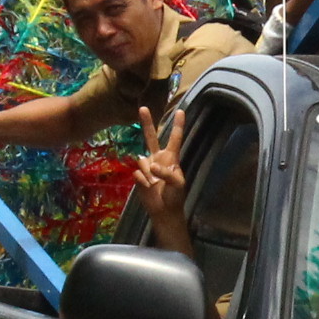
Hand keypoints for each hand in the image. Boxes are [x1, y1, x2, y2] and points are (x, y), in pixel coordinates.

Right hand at [138, 105, 191, 237]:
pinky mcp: (138, 175)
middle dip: (147, 123)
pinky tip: (148, 188)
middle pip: (151, 137)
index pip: (175, 138)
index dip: (178, 125)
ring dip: (148, 174)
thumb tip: (150, 165)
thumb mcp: (177, 184)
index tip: (180, 111)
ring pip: (142, 161)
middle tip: (143, 107)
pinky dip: (143, 181)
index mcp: (171, 158)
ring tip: (155, 185)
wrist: (163, 210)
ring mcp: (147, 166)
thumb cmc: (175, 196)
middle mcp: (158, 158)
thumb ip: (166, 172)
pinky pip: (137, 173)